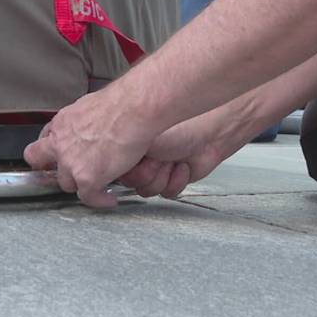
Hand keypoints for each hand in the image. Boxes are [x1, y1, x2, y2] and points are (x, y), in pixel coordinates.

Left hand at [24, 87, 159, 207]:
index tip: (54, 156)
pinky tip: (109, 198)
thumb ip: (84, 120)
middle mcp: (61, 143)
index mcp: (62, 123)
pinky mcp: (86, 178)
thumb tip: (91, 125)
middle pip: (42, 163)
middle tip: (67, 174)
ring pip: (66, 183)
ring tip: (96, 184)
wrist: (134, 109)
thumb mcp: (92, 105)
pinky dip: (99, 200)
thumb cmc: (122, 102)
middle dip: (53, 169)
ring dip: (81, 184)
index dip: (49, 150)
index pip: (44, 140)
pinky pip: (88, 198)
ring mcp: (71, 163)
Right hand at [119, 114, 241, 199]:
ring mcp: (158, 168)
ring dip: (162, 176)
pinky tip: (183, 164)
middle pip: (131, 184)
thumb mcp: (139, 137)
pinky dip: (177, 179)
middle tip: (156, 158)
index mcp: (126, 143)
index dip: (126, 171)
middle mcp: (140, 156)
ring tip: (172, 158)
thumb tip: (106, 167)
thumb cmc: (176, 124)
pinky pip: (167, 192)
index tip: (134, 163)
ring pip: (148, 190)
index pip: (115, 170)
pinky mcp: (174, 178)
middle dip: (146, 173)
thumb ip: (117, 151)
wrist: (211, 130)